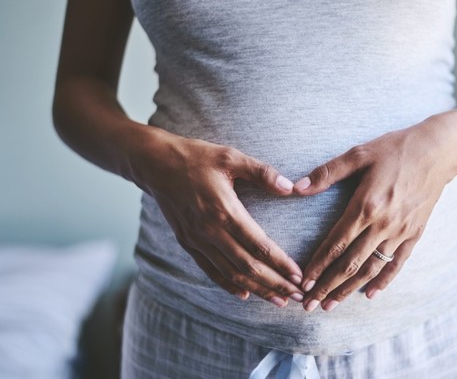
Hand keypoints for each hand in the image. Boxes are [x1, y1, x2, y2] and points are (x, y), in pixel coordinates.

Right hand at [133, 131, 304, 307]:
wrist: (155, 164)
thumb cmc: (196, 157)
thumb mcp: (231, 157)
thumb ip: (262, 172)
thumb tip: (290, 188)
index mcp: (224, 210)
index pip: (259, 245)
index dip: (281, 263)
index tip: (299, 276)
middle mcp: (210, 230)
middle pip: (247, 266)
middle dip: (275, 284)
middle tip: (297, 296)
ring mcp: (196, 239)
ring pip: (231, 274)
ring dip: (257, 289)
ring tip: (278, 300)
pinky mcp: (187, 242)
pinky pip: (210, 270)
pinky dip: (228, 285)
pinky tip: (245, 293)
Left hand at [292, 121, 455, 311]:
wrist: (437, 151)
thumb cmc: (394, 149)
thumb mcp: (358, 153)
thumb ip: (327, 172)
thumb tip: (296, 187)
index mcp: (365, 205)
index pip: (336, 243)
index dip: (317, 265)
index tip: (303, 282)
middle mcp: (383, 224)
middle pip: (350, 263)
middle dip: (327, 285)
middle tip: (310, 304)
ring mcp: (400, 231)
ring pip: (371, 268)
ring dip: (349, 288)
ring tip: (331, 304)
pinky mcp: (414, 233)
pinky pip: (397, 263)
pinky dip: (383, 280)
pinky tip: (369, 294)